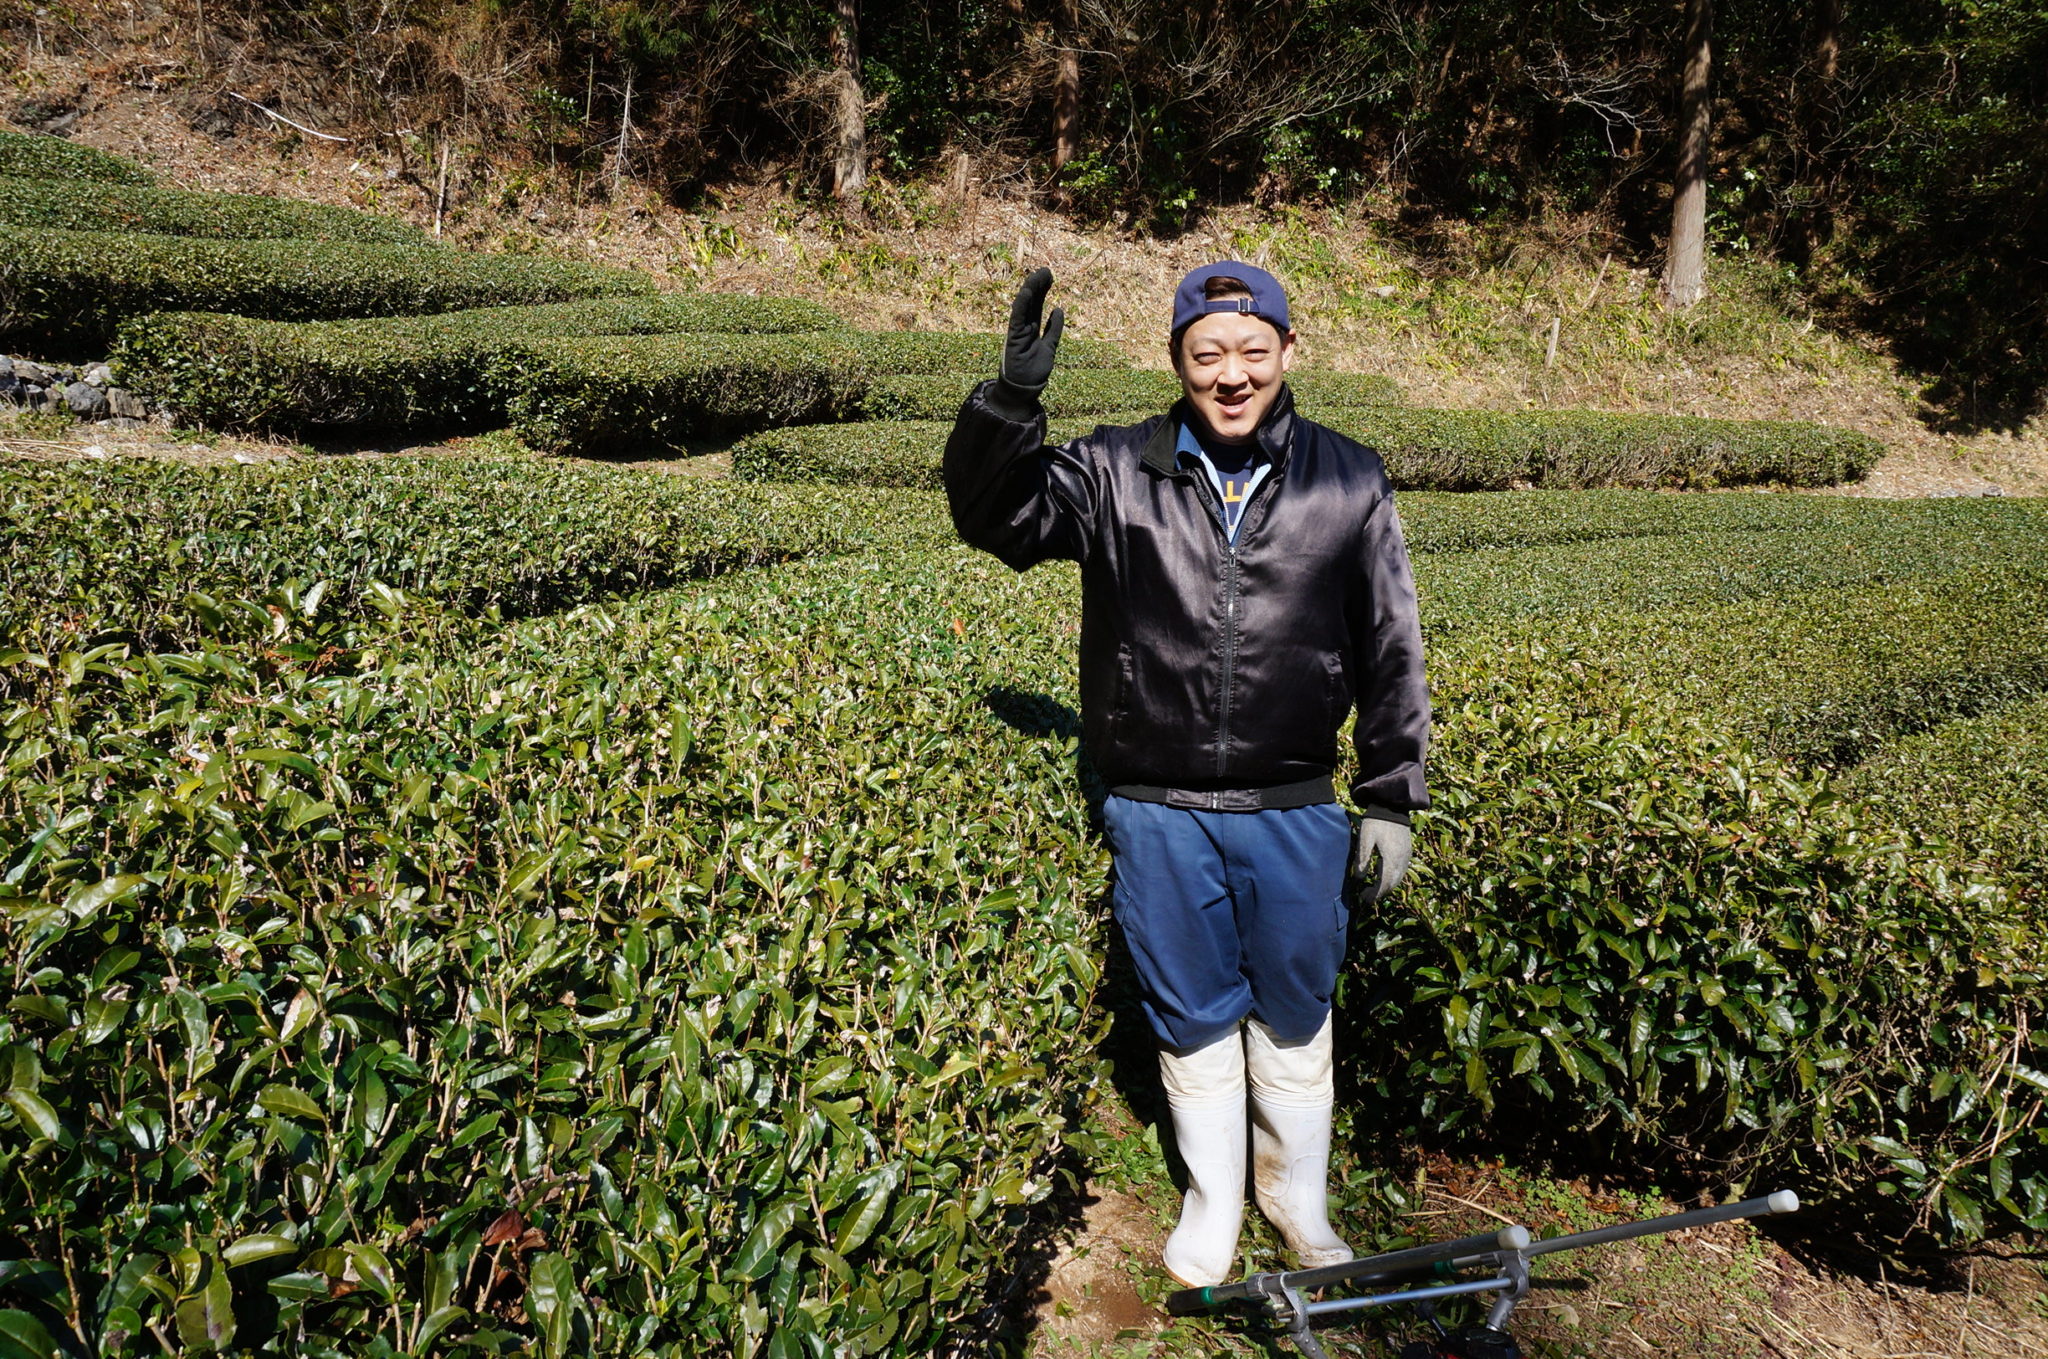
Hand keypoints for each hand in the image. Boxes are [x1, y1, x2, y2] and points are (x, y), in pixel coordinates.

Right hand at [999, 267, 1064, 396]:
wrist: (1025, 388)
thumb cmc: (1035, 370)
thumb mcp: (1050, 346)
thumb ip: (1054, 329)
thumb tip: (1058, 309)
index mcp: (1032, 328)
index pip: (1038, 304)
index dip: (1043, 289)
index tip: (1050, 275)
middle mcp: (1024, 327)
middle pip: (1031, 302)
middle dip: (1038, 285)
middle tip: (1046, 270)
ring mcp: (1018, 331)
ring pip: (1024, 307)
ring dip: (1031, 290)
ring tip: (1038, 275)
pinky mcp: (1013, 338)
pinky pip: (1016, 318)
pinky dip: (1021, 305)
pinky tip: (1026, 292)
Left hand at [1350, 816, 1412, 904]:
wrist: (1393, 806)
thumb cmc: (1376, 821)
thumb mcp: (1365, 838)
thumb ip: (1362, 858)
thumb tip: (1359, 878)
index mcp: (1391, 858)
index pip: (1384, 884)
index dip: (1375, 894)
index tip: (1364, 898)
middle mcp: (1402, 860)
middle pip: (1392, 884)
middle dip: (1379, 893)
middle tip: (1365, 897)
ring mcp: (1406, 856)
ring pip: (1398, 878)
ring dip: (1386, 886)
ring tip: (1372, 889)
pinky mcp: (1407, 852)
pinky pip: (1401, 871)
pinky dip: (1391, 878)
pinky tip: (1381, 875)